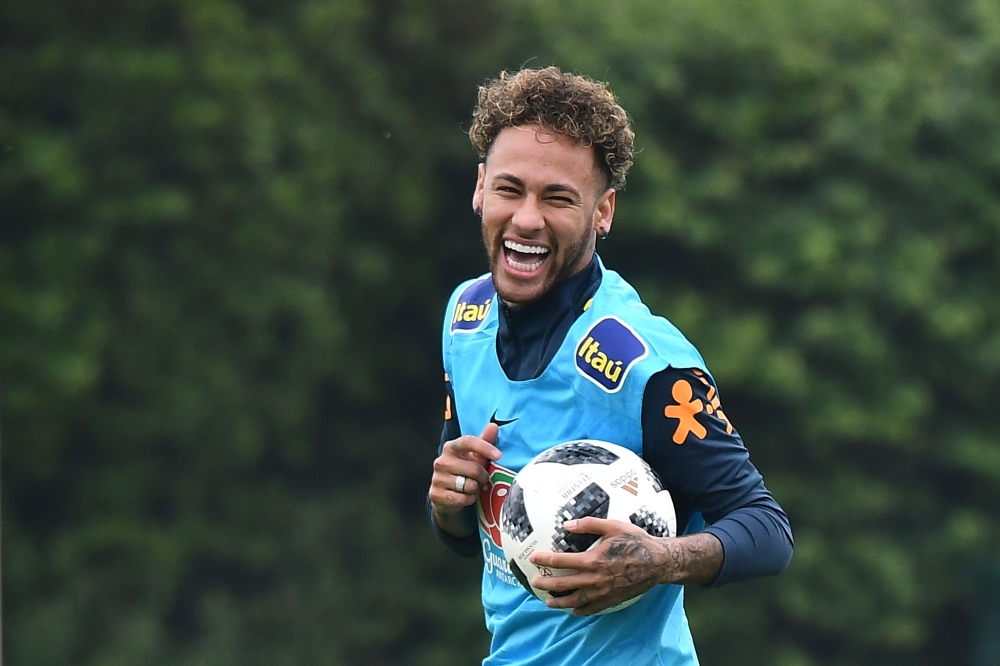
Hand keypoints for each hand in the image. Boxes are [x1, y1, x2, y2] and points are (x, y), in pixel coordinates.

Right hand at [428, 423, 500, 535]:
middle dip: (483, 477)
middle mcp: (441, 461)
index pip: (467, 441)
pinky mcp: (436, 495)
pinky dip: (468, 500)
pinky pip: (462, 499)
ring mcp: (437, 478)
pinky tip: (465, 497)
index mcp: (451, 448)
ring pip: (469, 485)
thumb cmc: (464, 473)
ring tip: (471, 488)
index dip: (484, 447)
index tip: (499, 455)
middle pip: (474, 469)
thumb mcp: (474, 457)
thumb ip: (484, 441)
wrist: (447, 497)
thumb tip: (494, 426)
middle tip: (482, 480)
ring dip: (475, 489)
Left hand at [528, 518, 723, 615]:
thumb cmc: (635, 541)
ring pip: (574, 601)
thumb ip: (588, 525)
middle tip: (534, 581)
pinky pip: (591, 609)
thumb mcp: (613, 526)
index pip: (560, 561)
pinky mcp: (611, 600)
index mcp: (592, 560)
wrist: (657, 562)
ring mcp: (602, 592)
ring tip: (547, 601)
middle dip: (545, 583)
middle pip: (562, 584)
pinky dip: (579, 611)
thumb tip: (566, 525)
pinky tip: (572, 611)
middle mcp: (594, 579)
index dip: (544, 559)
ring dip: (558, 602)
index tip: (533, 558)